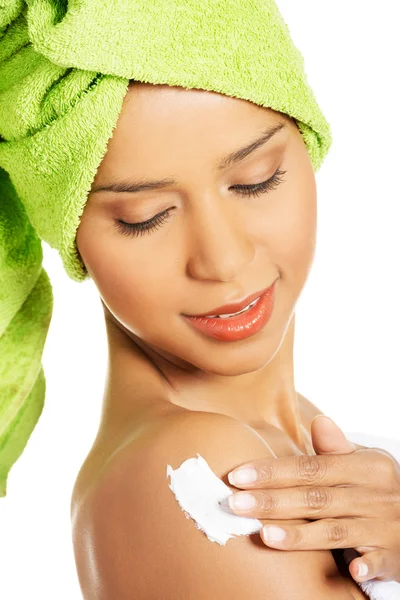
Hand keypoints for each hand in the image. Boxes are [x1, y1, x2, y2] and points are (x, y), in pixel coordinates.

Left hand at [221, 415, 399, 583]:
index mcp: (364, 467)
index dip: (273, 472)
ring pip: (335, 532)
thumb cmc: (377, 487)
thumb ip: (337, 449)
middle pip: (315, 499)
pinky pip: (378, 562)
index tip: (238, 476)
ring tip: (264, 535)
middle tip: (235, 504)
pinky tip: (352, 570)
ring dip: (300, 535)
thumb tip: (318, 422)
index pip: (311, 468)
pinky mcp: (392, 557)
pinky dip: (367, 565)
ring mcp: (382, 527)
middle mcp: (373, 496)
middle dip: (273, 501)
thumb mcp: (364, 463)